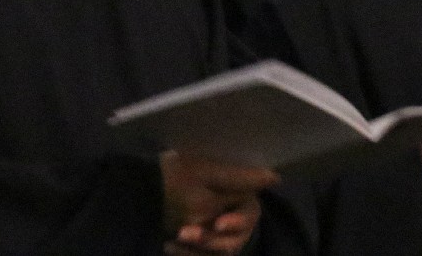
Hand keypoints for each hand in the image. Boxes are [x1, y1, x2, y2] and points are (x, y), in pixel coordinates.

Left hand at [160, 150, 276, 255]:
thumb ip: (242, 178)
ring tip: (174, 240)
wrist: (145, 191)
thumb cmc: (180, 176)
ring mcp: (216, 239)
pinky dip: (188, 255)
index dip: (237, 222)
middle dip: (210, 240)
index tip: (218, 224)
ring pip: (220, 254)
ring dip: (197, 250)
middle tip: (185, 232)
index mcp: (239, 199)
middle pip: (235, 241)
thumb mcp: (209, 174)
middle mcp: (232, 221)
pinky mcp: (202, 250)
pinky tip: (170, 247)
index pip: (249, 215)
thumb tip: (276, 178)